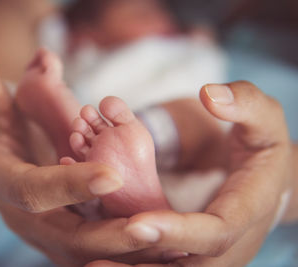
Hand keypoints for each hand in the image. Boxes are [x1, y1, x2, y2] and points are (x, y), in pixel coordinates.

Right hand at [0, 29, 169, 265]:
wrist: (11, 160)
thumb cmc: (5, 130)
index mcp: (4, 184)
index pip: (33, 190)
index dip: (67, 184)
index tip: (110, 173)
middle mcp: (25, 218)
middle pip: (67, 235)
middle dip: (109, 235)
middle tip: (154, 229)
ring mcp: (48, 236)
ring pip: (87, 252)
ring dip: (127, 253)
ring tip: (173, 249)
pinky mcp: (68, 243)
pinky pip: (99, 254)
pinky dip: (130, 256)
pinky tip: (166, 251)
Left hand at [86, 81, 293, 266]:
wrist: (272, 183)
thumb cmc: (264, 149)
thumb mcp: (265, 120)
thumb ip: (245, 104)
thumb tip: (211, 94)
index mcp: (246, 209)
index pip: (216, 230)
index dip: (178, 230)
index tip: (137, 222)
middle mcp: (232, 242)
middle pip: (191, 266)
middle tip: (96, 263)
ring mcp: (216, 254)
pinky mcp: (199, 254)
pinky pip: (169, 265)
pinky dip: (137, 266)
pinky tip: (101, 262)